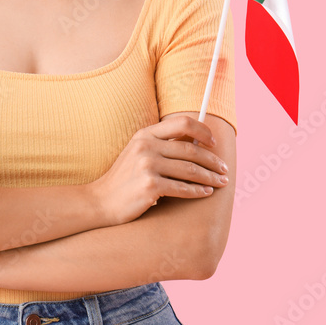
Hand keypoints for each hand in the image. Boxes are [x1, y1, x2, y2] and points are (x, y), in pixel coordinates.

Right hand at [91, 114, 229, 226]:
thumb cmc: (124, 179)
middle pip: (191, 150)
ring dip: (210, 177)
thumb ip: (161, 144)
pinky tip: (206, 192)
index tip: (213, 143)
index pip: (182, 123)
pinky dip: (198, 191)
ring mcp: (147, 166)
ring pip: (190, 170)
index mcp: (145, 134)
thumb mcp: (138, 152)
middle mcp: (146, 146)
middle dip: (213, 160)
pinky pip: (182, 188)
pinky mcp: (149, 186)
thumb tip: (197, 143)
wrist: (101, 201)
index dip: (203, 131)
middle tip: (224, 169)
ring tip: (221, 182)